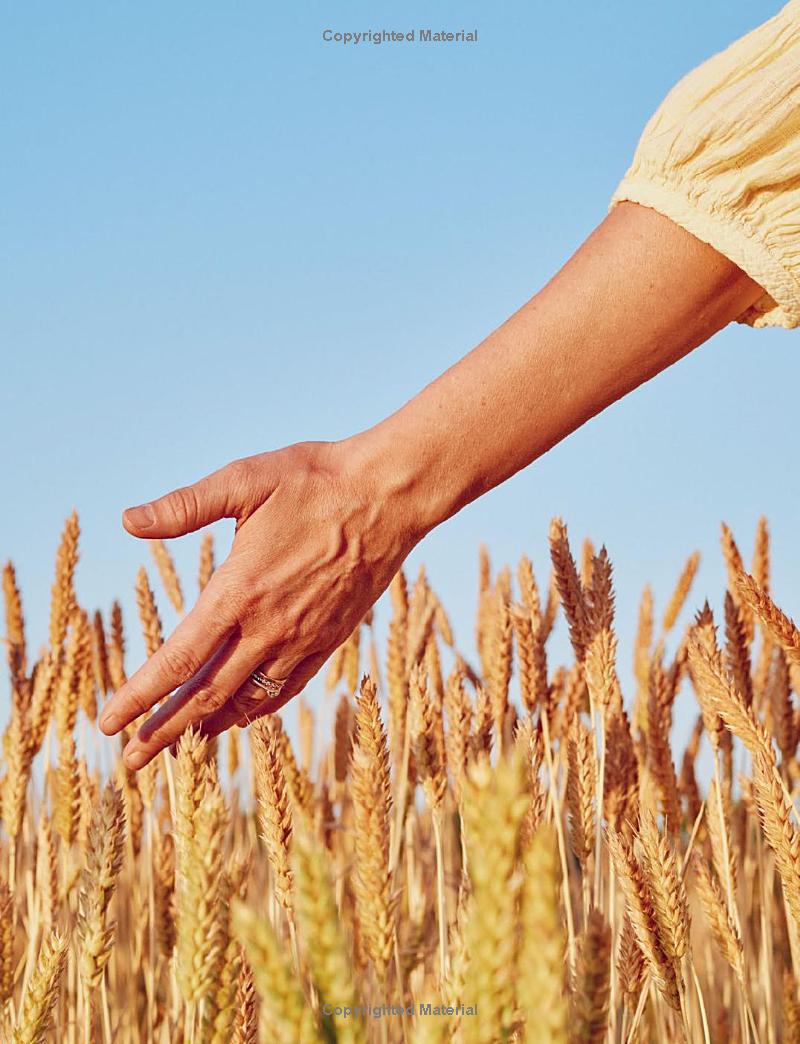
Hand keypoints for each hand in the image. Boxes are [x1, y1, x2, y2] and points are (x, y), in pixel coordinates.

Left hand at [99, 439, 418, 768]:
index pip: (179, 661)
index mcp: (239, 592)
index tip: (108, 724)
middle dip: (163, 730)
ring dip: (206, 727)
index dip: (140, 696)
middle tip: (129, 760)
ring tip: (177, 746)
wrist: (388, 497)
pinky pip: (285, 690)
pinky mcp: (329, 640)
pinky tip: (238, 718)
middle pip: (206, 696)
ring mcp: (301, 640)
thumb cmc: (315, 481)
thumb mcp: (244, 480)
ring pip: (246, 700)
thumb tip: (128, 520)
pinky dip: (255, 711)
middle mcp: (268, 628)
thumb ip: (184, 506)